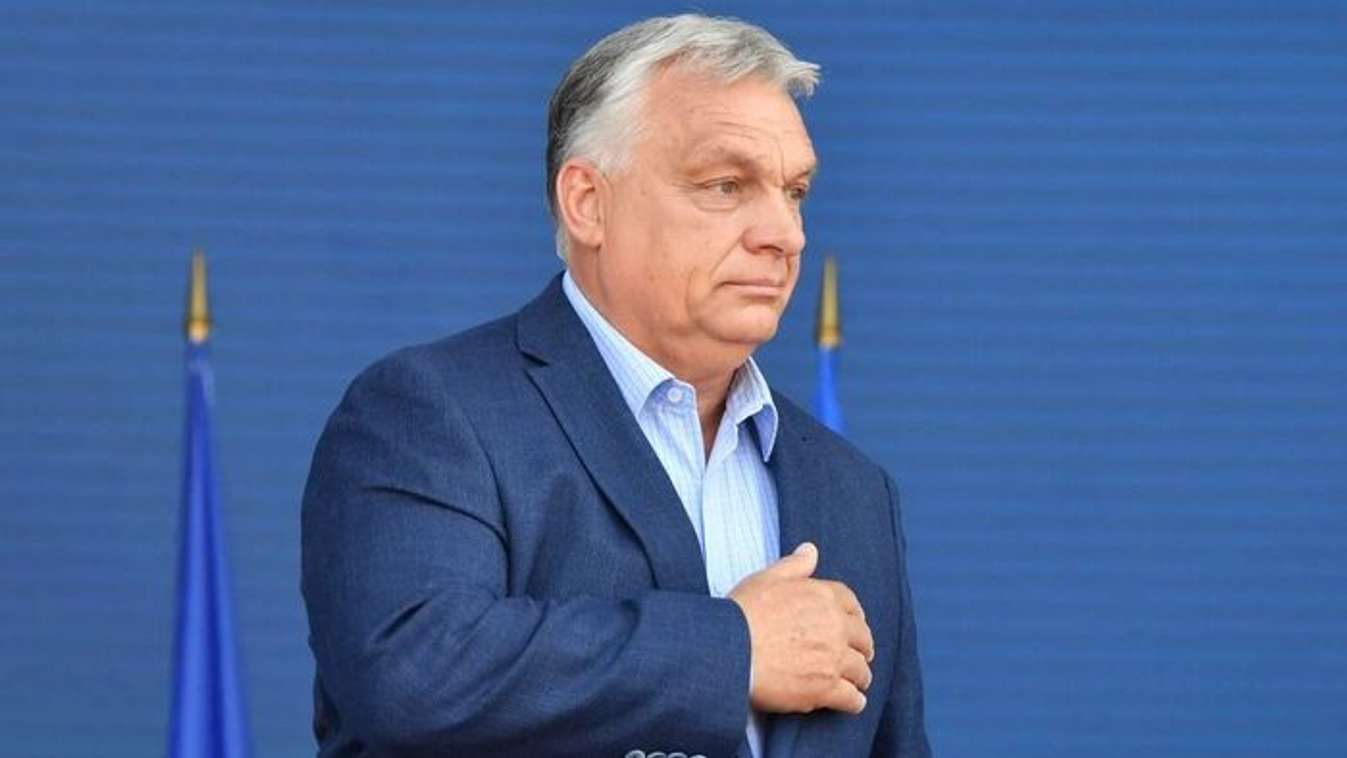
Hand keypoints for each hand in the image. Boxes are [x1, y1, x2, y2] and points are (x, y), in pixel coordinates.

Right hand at [728, 542, 874, 714]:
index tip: (853, 625)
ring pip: (860, 671)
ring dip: (859, 676)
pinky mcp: (825, 689)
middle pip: (862, 638)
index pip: (851, 604)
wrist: (730, 650)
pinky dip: (854, 702)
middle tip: (858, 655)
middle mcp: (835, 627)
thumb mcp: (766, 578)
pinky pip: (852, 699)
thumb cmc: (742, 613)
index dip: (854, 616)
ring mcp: (833, 660)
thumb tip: (810, 550)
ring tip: (856, 682)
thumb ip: (794, 565)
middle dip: (862, 647)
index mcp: (823, 597)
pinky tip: (852, 702)